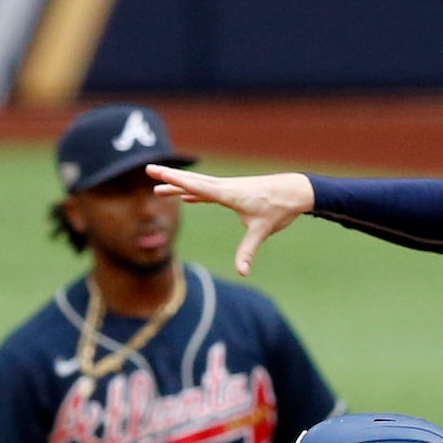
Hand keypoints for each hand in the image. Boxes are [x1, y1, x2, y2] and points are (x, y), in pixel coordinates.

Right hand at [147, 167, 314, 275]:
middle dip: (170, 178)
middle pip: (191, 182)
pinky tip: (187, 197)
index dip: (176, 181)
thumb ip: (248, 251)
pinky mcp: (234, 193)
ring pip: (198, 187)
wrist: (294, 192)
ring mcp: (228, 189)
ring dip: (178, 187)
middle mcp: (225, 188)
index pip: (196, 187)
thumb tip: (242, 272)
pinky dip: (195, 193)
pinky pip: (208, 192)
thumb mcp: (261, 231)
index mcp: (228, 193)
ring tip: (159, 188)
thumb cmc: (278, 209)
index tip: (158, 174)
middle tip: (148, 170)